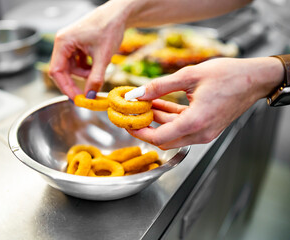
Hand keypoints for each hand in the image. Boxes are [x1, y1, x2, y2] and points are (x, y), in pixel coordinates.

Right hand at [48, 3, 126, 99]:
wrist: (119, 14)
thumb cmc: (110, 28)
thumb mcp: (103, 57)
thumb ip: (95, 78)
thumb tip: (89, 96)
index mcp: (63, 42)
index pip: (57, 71)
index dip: (66, 87)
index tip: (76, 99)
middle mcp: (62, 42)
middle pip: (62, 70)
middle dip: (75, 82)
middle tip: (87, 94)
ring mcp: (69, 43)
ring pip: (71, 68)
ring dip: (84, 74)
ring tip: (98, 69)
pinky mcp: (76, 45)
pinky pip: (77, 62)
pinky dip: (87, 67)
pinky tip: (97, 63)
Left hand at [127, 57, 283, 148]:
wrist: (255, 79)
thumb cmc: (229, 75)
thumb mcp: (189, 75)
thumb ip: (160, 86)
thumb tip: (137, 93)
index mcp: (196, 122)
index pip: (159, 138)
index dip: (140, 132)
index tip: (127, 122)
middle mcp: (200, 133)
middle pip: (164, 139)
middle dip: (147, 127)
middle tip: (134, 112)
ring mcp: (205, 132)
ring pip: (173, 133)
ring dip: (158, 120)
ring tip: (146, 101)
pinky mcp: (207, 128)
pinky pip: (183, 127)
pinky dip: (170, 117)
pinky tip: (160, 102)